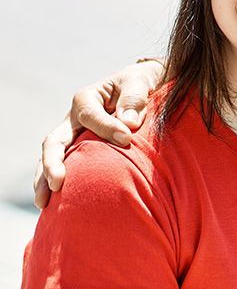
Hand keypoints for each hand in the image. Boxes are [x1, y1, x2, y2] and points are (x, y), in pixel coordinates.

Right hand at [33, 60, 163, 207]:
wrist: (140, 88)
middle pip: (54, 141)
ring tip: (44, 203)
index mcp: (87, 98)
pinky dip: (55, 182)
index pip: (90, 115)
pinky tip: (54, 205)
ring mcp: (73, 135)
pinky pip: (64, 166)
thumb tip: (128, 123)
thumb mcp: (140, 83)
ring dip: (45, 179)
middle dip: (53, 162)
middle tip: (58, 182)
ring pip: (52, 158)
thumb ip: (134, 98)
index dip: (107, 127)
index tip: (127, 138)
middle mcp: (73, 118)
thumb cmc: (139, 84)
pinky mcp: (78, 149)